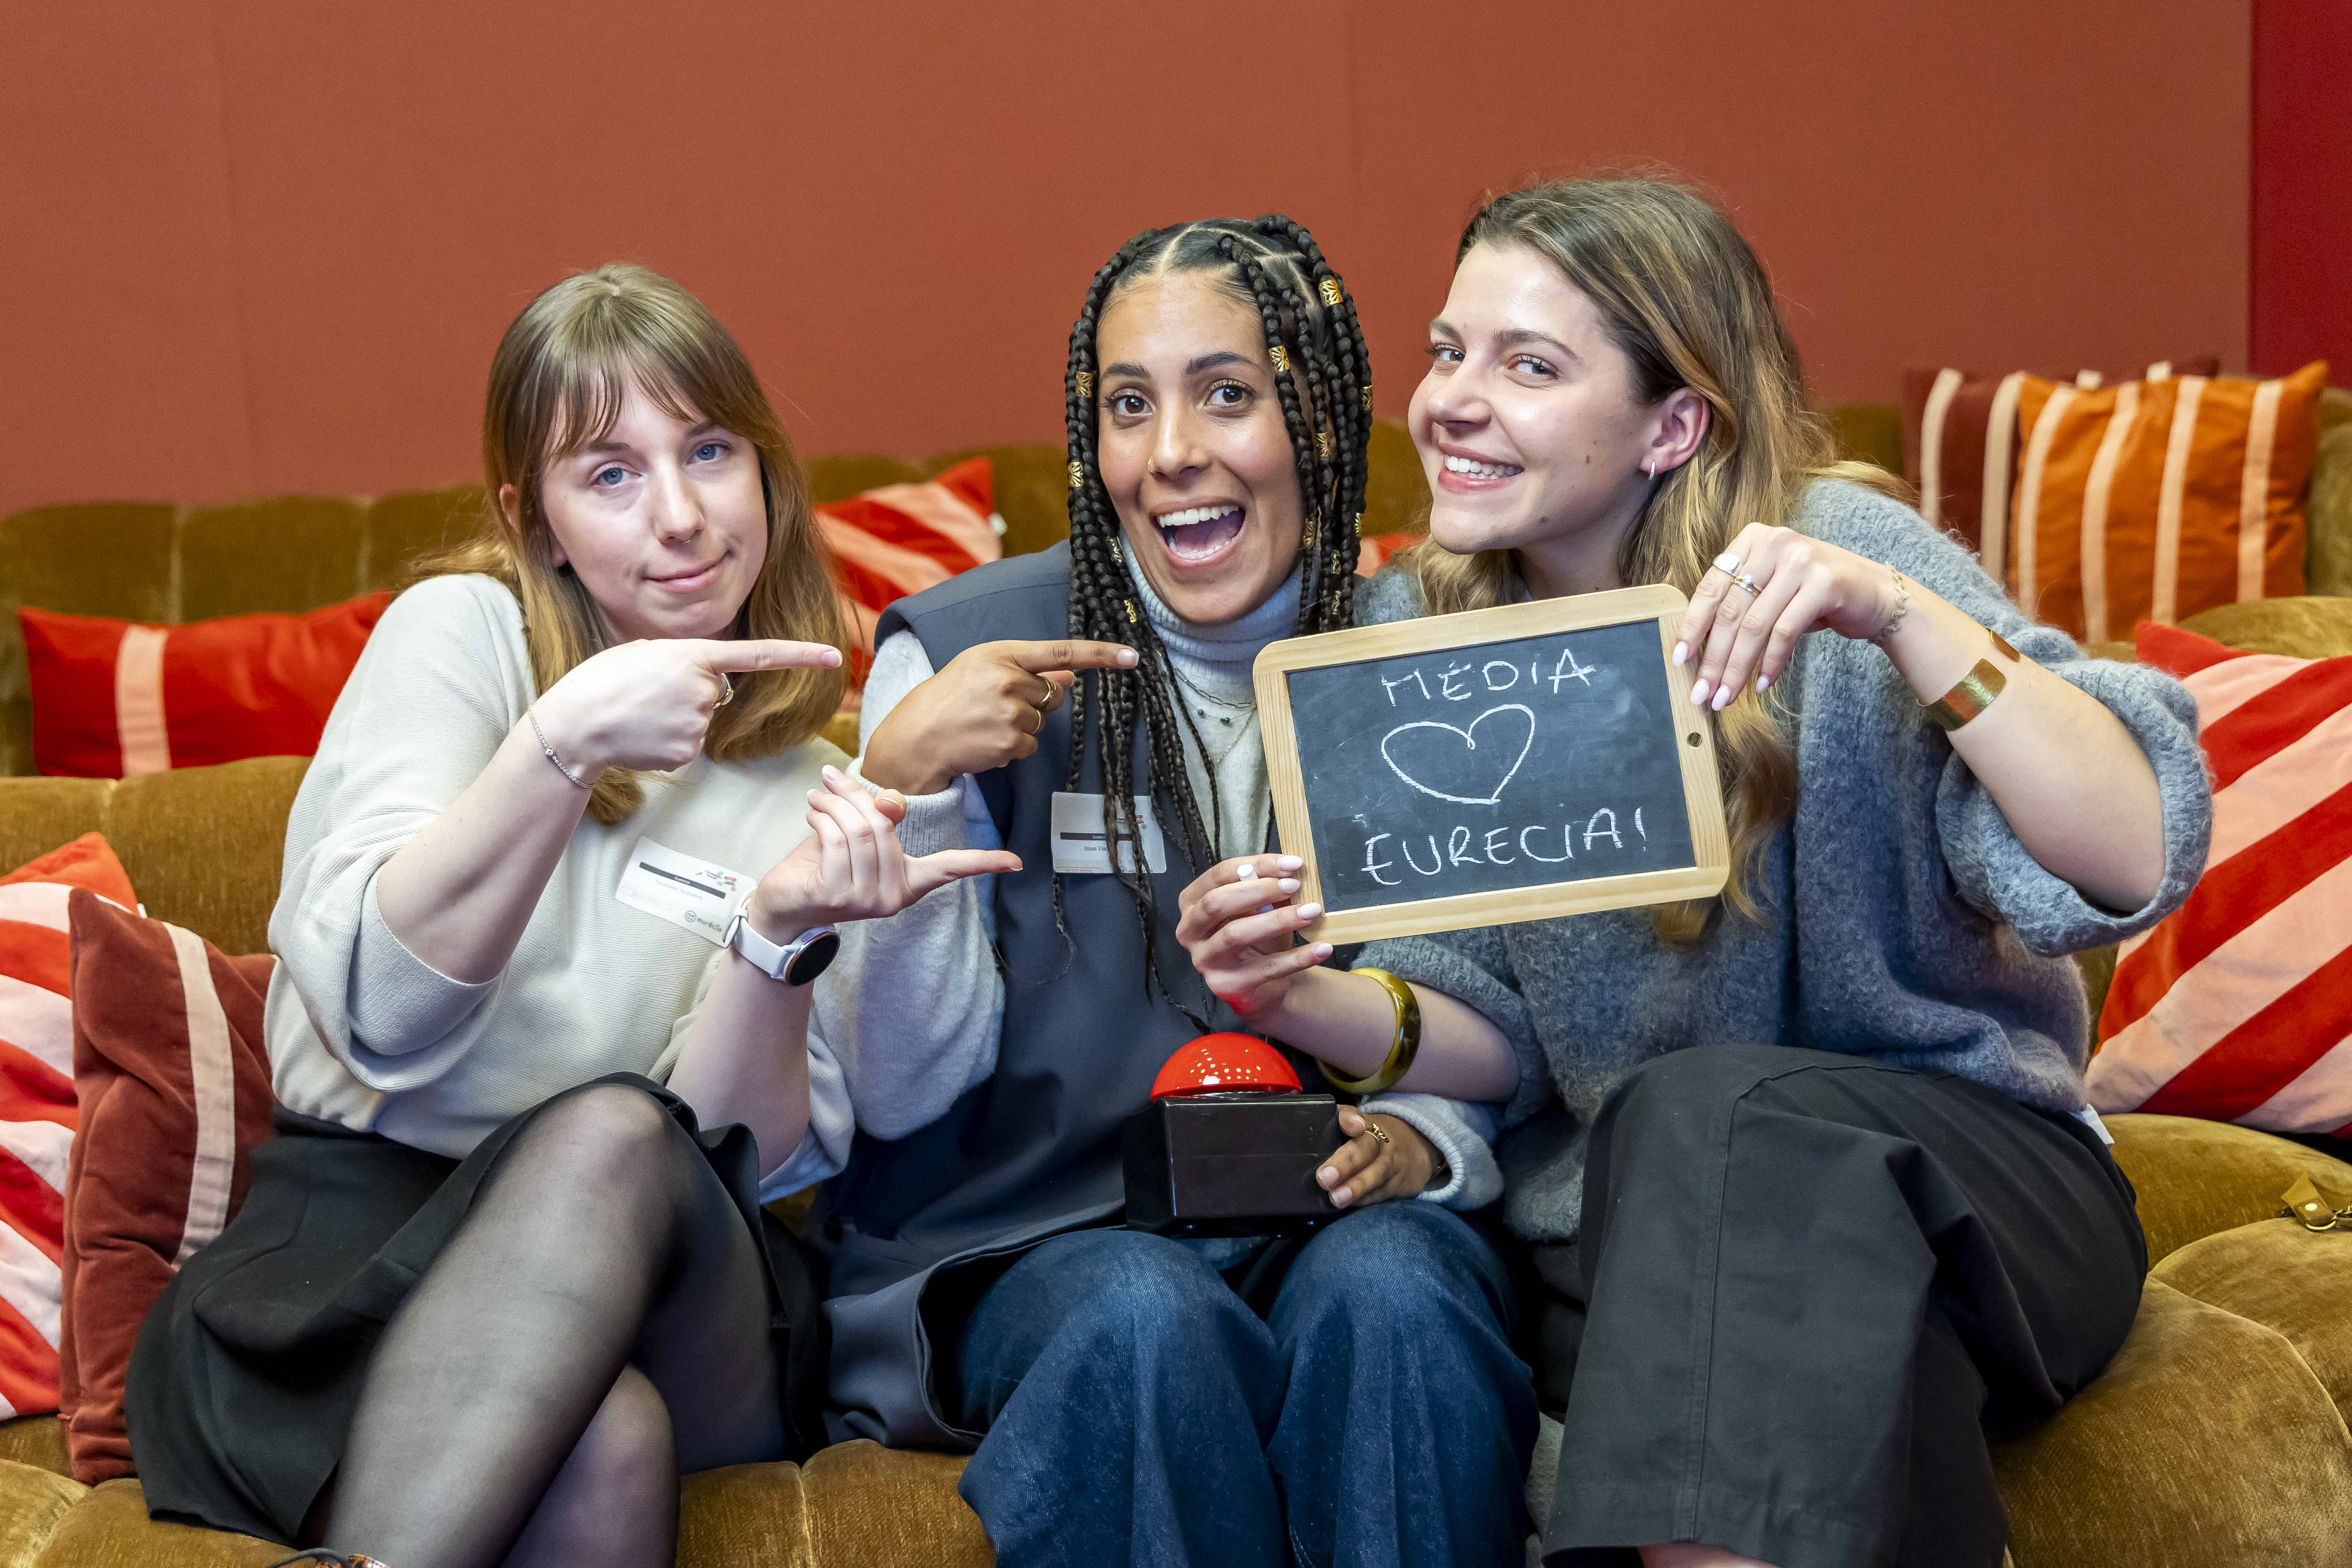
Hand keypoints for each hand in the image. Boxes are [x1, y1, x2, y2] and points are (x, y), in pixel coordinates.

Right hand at [535, 637, 841, 773]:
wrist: (574, 725)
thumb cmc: (602, 682)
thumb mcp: (645, 654)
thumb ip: (686, 663)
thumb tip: (711, 687)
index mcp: (693, 655)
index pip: (760, 655)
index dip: (801, 655)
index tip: (836, 656)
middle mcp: (704, 689)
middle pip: (716, 692)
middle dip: (690, 692)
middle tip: (648, 693)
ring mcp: (697, 724)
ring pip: (701, 719)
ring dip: (676, 717)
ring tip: (640, 714)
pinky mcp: (687, 752)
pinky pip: (689, 744)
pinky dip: (668, 740)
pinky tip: (643, 735)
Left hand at [747, 765, 1019, 937]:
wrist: (786, 901)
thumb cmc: (824, 863)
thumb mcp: (859, 834)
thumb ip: (880, 816)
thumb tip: (892, 804)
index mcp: (908, 882)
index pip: (952, 869)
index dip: (984, 863)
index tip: (1016, 863)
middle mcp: (895, 897)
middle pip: (884, 827)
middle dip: (854, 796)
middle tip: (830, 779)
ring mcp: (869, 901)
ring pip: (860, 831)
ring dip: (833, 803)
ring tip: (817, 796)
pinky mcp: (839, 897)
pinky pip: (836, 841)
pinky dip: (821, 817)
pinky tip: (811, 813)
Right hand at [863, 639, 1139, 794]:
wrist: (916, 738)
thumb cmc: (948, 699)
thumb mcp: (980, 668)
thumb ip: (1025, 668)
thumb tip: (1071, 676)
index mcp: (1000, 654)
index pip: (1060, 652)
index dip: (1100, 655)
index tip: (1132, 656)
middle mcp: (1007, 679)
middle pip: (1051, 693)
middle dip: (1032, 702)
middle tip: (994, 706)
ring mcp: (1010, 712)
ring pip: (1041, 722)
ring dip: (1021, 727)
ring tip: (985, 724)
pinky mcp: (1010, 742)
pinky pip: (1031, 746)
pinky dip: (1013, 748)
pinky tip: (986, 742)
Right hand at [1174, 855, 1331, 1016]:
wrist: (1263, 986)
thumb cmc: (1257, 938)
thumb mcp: (1260, 910)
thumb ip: (1266, 890)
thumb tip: (1290, 872)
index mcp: (1193, 903)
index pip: (1218, 876)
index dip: (1256, 865)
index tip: (1292, 864)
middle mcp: (1190, 931)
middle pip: (1216, 903)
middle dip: (1258, 890)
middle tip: (1294, 885)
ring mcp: (1205, 961)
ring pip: (1236, 934)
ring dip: (1278, 920)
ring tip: (1311, 911)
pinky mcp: (1227, 986)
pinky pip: (1266, 968)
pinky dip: (1297, 958)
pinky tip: (1321, 948)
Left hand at [1316, 1107, 1437, 1209]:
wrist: (1416, 1145)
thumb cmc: (1367, 1139)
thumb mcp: (1354, 1127)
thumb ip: (1328, 1128)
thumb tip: (1292, 1123)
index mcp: (1362, 1122)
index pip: (1354, 1115)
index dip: (1351, 1120)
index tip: (1353, 1127)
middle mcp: (1380, 1139)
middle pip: (1365, 1148)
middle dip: (1345, 1163)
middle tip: (1324, 1178)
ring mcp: (1392, 1162)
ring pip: (1376, 1173)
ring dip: (1356, 1187)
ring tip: (1336, 1198)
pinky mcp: (1400, 1183)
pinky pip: (1382, 1192)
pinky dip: (1365, 1200)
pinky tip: (1350, 1206)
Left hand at [1672, 524, 1900, 710]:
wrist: (1876, 594)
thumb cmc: (1815, 596)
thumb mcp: (1772, 590)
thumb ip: (1739, 604)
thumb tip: (1696, 648)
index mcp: (1753, 539)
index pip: (1711, 587)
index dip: (1693, 626)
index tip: (1679, 659)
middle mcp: (1775, 543)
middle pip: (1731, 610)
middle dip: (1713, 658)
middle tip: (1702, 692)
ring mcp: (1801, 560)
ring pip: (1754, 625)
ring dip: (1737, 668)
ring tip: (1726, 697)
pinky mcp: (1824, 583)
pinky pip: (1784, 632)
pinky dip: (1770, 663)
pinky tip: (1761, 685)